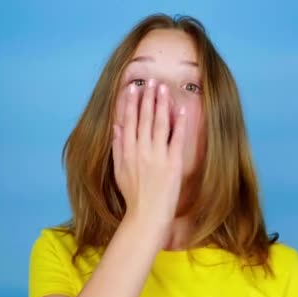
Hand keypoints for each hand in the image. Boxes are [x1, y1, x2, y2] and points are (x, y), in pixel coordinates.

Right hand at [112, 79, 187, 230]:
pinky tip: (181, 109)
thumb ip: (117, 147)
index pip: (128, 121)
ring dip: (161, 104)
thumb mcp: (119, 171)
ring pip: (159, 124)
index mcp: (127, 151)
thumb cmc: (133, 196)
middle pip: (144, 118)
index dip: (130, 103)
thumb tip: (116, 127)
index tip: (133, 88)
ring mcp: (157, 155)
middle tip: (151, 81)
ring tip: (163, 88)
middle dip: (147, 98)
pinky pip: (176, 138)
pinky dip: (178, 123)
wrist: (147, 215)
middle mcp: (141, 150)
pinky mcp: (173, 162)